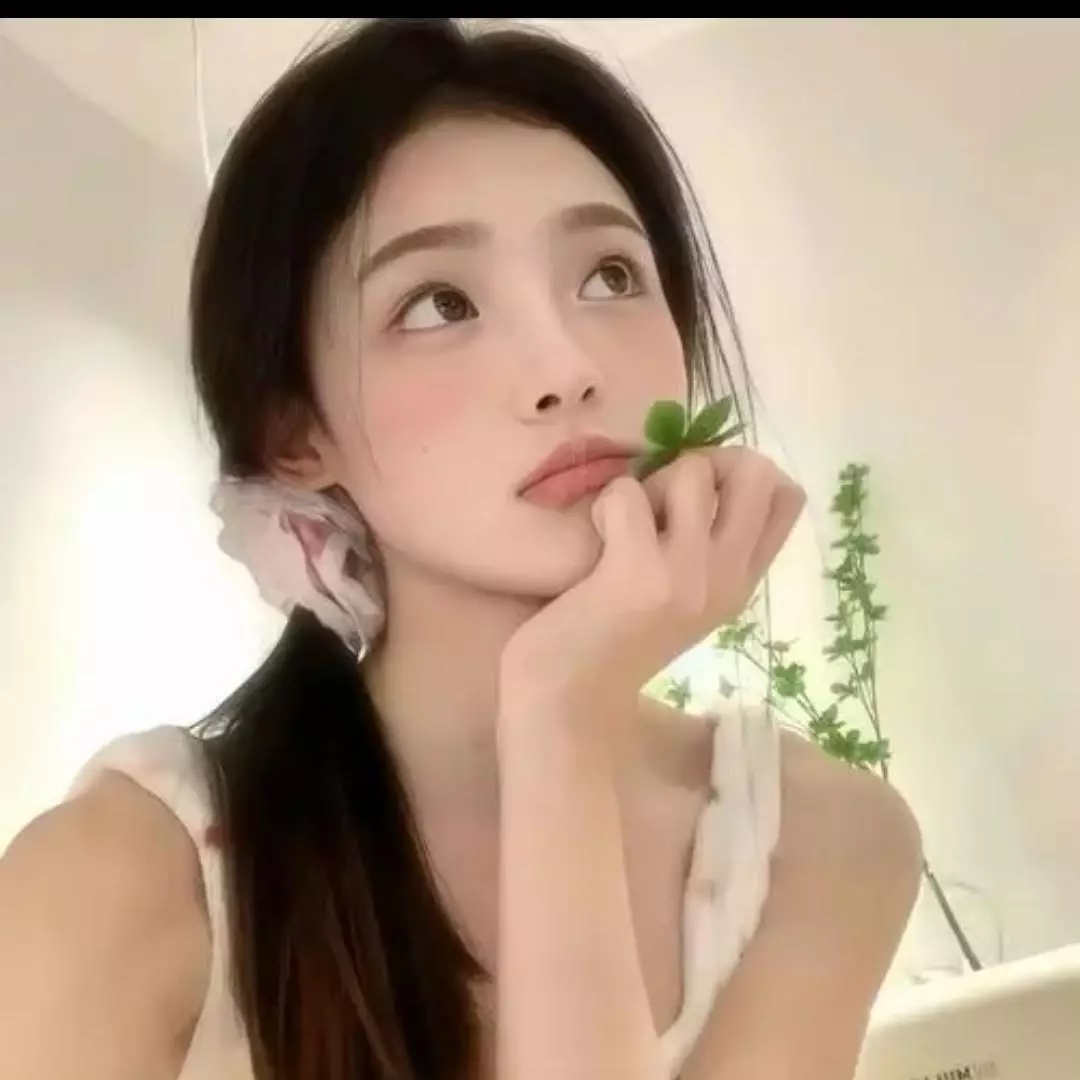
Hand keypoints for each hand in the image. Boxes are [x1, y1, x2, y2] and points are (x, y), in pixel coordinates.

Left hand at [499, 447, 804, 721]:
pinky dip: (606, 506)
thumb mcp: (685, 597)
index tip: (702, 491)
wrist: (569, 700)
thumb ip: (708, 548)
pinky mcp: (638, 573)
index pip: (787, 499)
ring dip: (649, 484)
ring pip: (692, 473)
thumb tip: (705, 471)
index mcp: (742, 583)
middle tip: (665, 498)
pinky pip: (628, 495)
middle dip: (707, 463)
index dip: (744, 474)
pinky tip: (597, 542)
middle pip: (759, 473)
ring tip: (625, 526)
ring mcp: (689, 576)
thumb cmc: (615, 641)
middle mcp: (728, 577)